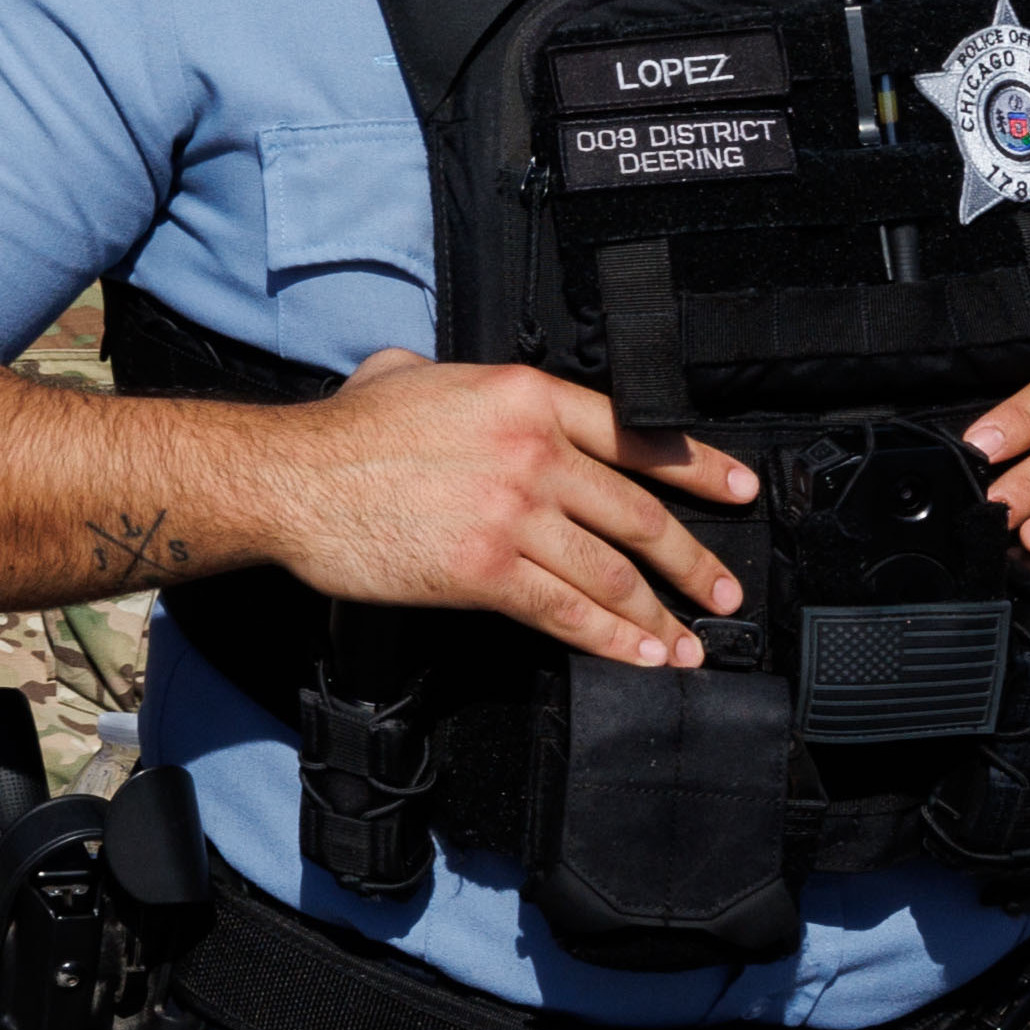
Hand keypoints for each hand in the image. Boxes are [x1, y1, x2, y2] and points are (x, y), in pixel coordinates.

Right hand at [251, 350, 756, 666]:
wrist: (289, 480)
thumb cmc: (342, 432)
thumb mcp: (407, 374)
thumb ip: (456, 380)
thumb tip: (454, 385)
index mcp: (524, 396)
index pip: (637, 434)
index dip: (700, 469)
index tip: (740, 492)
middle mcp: (532, 453)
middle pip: (638, 514)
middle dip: (691, 561)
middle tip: (722, 589)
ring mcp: (512, 514)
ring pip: (610, 573)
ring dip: (658, 615)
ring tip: (686, 642)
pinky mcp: (484, 572)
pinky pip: (565, 612)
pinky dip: (612, 639)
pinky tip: (639, 655)